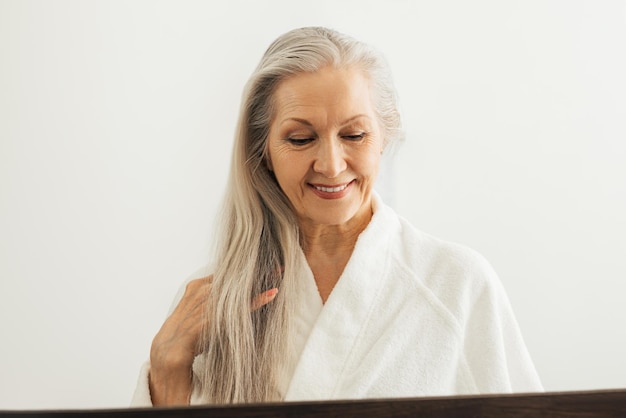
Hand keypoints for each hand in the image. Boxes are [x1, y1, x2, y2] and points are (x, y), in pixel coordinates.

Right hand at [148, 276, 277, 404]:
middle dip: (258, 270)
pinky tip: (273, 293)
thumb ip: (206, 295)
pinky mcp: (219, 316)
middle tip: (278, 265)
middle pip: (236, 275)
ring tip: (280, 273)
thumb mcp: (193, 305)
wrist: (171, 347)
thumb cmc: (184, 328)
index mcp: (198, 285)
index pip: (226, 271)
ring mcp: (212, 302)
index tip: (260, 261)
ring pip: (242, 287)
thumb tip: (221, 291)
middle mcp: (205, 290)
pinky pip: (245, 304)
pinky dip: (260, 298)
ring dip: (263, 279)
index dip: (244, 267)